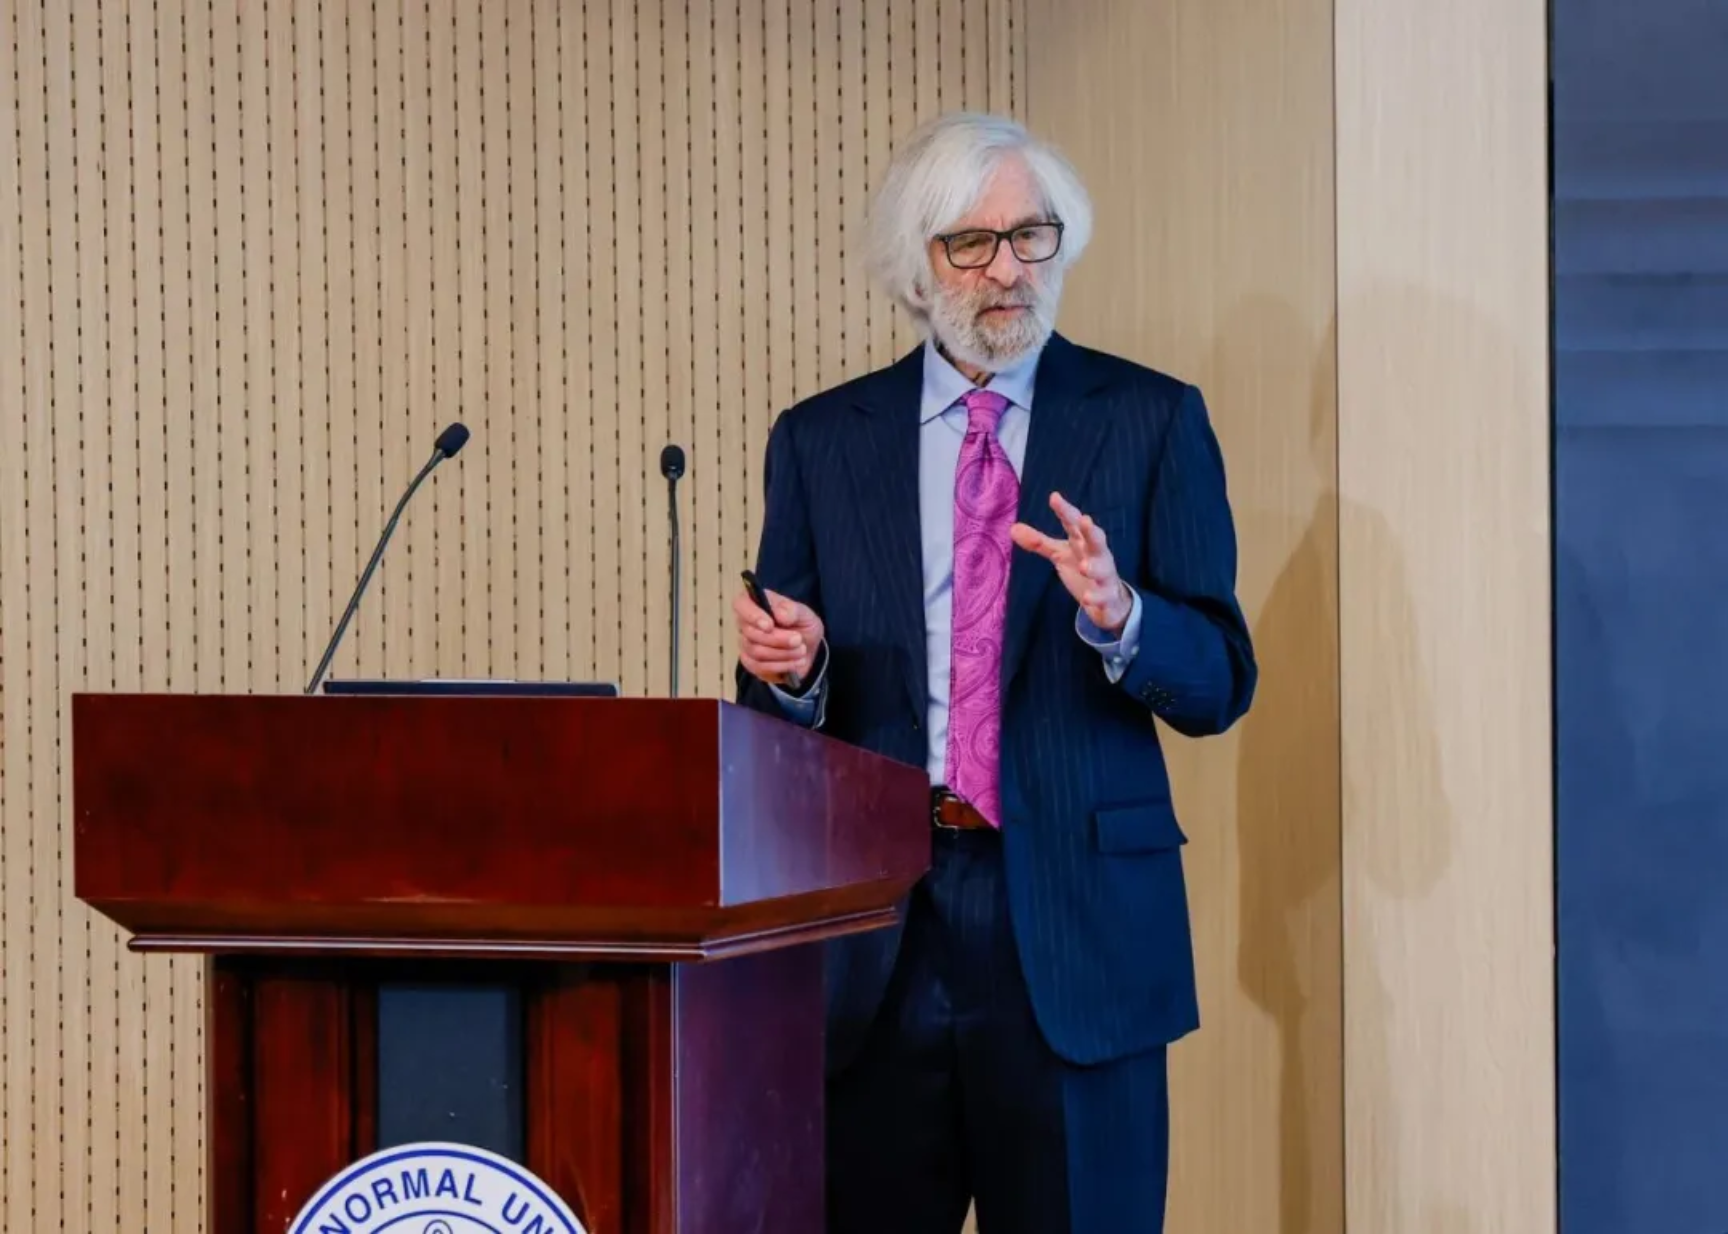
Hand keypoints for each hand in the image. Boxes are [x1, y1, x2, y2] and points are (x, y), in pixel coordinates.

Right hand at [733, 586, 823, 686]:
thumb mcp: (803, 613)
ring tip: (801, 651)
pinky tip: (795, 662)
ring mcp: (746, 644)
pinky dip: (781, 666)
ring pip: (756, 652)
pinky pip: (759, 667)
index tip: (769, 625)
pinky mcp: (751, 663)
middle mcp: (746, 623)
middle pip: (751, 633)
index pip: (741, 604)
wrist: (808, 649)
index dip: (753, 615)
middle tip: (798, 639)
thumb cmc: (801, 625)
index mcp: (755, 604)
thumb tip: (780, 615)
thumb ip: (792, 610)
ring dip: (782, 653)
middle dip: (778, 639)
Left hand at [1010, 491, 1133, 632]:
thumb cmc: (1083, 565)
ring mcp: (1104, 575)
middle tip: (1086, 520)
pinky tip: (1087, 599)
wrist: (1110, 598)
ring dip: (1094, 567)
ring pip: (1102, 569)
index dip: (1065, 511)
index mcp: (1082, 542)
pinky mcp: (1107, 596)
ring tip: (1084, 567)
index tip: (1054, 497)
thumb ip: (1039, 542)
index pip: (1073, 524)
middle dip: (1091, 530)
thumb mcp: (1060, 553)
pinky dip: (1096, 598)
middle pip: (1096, 540)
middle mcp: (1096, 555)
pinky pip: (1103, 597)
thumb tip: (1012, 528)